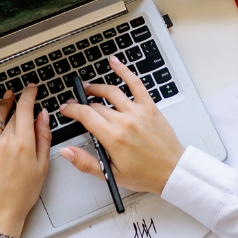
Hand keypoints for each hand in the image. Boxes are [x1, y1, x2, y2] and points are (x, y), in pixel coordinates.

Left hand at [0, 85, 51, 237]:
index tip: (32, 88)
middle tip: (23, 97)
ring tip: (7, 97)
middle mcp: (5, 141)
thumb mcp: (42, 166)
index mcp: (24, 144)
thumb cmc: (21, 194)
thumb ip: (44, 138)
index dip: (29, 94)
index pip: (26, 109)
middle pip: (14, 114)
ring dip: (3, 104)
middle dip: (20, 103)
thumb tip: (43, 116)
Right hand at [58, 55, 184, 192]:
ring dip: (97, 88)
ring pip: (111, 92)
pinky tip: (114, 63)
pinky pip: (136, 84)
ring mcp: (138, 111)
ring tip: (88, 88)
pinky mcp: (149, 106)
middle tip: (75, 104)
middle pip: (96, 105)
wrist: (171, 170)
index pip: (85, 116)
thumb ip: (85, 162)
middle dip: (82, 103)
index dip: (72, 110)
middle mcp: (125, 121)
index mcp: (113, 138)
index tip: (66, 109)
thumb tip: (66, 152)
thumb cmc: (144, 174)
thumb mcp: (110, 174)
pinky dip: (124, 71)